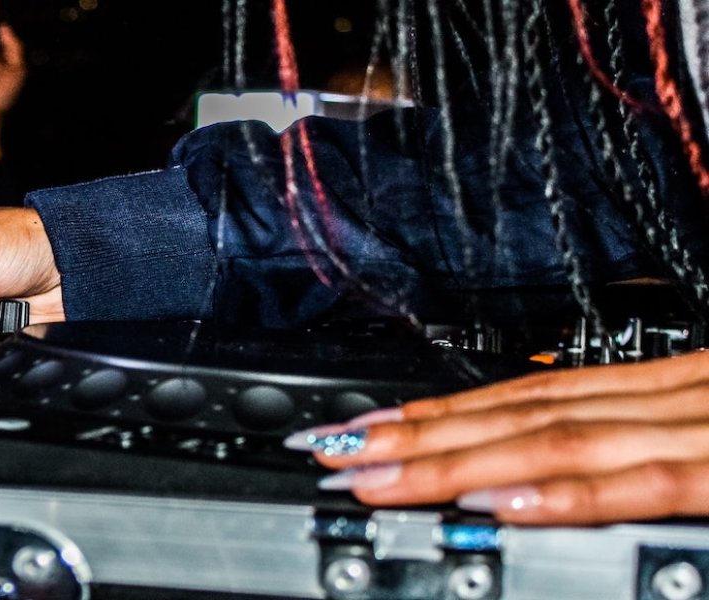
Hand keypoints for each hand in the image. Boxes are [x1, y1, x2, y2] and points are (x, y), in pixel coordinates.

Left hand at [286, 351, 708, 524]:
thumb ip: (641, 454)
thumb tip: (547, 478)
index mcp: (666, 390)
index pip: (531, 397)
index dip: (440, 414)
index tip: (366, 428)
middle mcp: (671, 401)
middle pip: (522, 415)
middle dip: (420, 436)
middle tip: (338, 453)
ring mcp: (704, 432)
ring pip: (557, 441)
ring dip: (457, 459)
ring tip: (377, 476)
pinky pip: (643, 484)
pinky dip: (562, 494)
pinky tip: (489, 502)